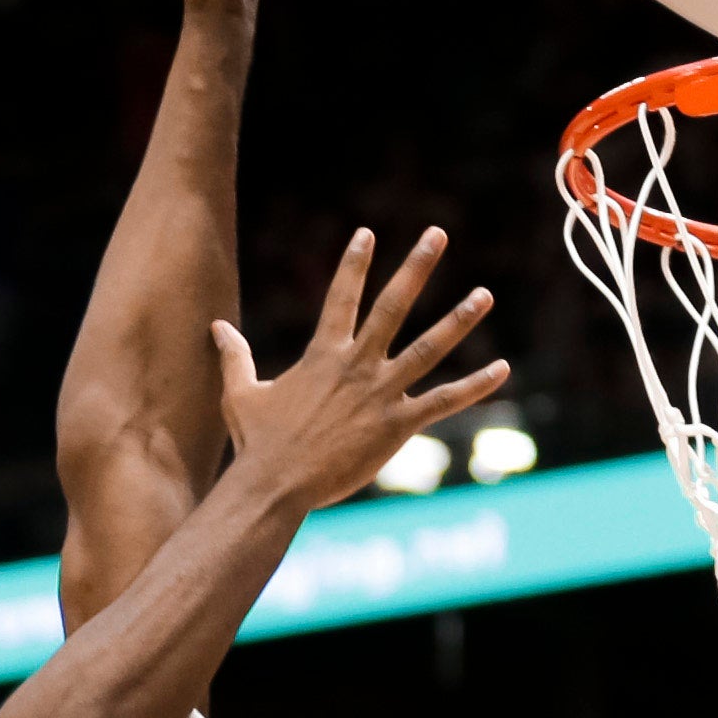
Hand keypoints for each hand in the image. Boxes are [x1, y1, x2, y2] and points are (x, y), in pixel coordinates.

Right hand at [215, 226, 505, 509]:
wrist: (275, 484)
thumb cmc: (257, 442)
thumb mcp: (240, 393)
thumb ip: (234, 356)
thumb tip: (215, 327)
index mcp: (323, 354)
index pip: (340, 296)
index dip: (354, 263)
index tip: (368, 233)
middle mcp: (357, 365)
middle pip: (392, 306)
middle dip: (416, 267)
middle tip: (437, 234)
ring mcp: (380, 393)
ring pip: (428, 348)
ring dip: (459, 320)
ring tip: (484, 294)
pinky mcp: (398, 426)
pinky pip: (444, 401)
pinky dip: (475, 386)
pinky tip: (502, 368)